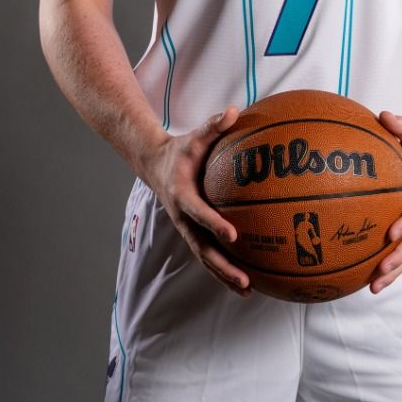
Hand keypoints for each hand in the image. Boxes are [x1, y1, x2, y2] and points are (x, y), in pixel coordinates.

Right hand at [136, 105, 248, 296]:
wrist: (153, 164)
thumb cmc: (180, 149)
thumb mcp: (194, 136)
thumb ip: (214, 125)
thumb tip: (234, 110)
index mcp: (183, 195)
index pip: (199, 213)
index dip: (215, 224)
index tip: (233, 235)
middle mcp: (183, 218)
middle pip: (202, 248)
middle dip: (222, 266)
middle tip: (245, 280)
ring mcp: (187, 229)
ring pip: (205, 257)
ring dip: (224, 275)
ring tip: (248, 290)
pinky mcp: (193, 233)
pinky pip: (209, 254)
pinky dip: (224, 269)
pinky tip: (246, 282)